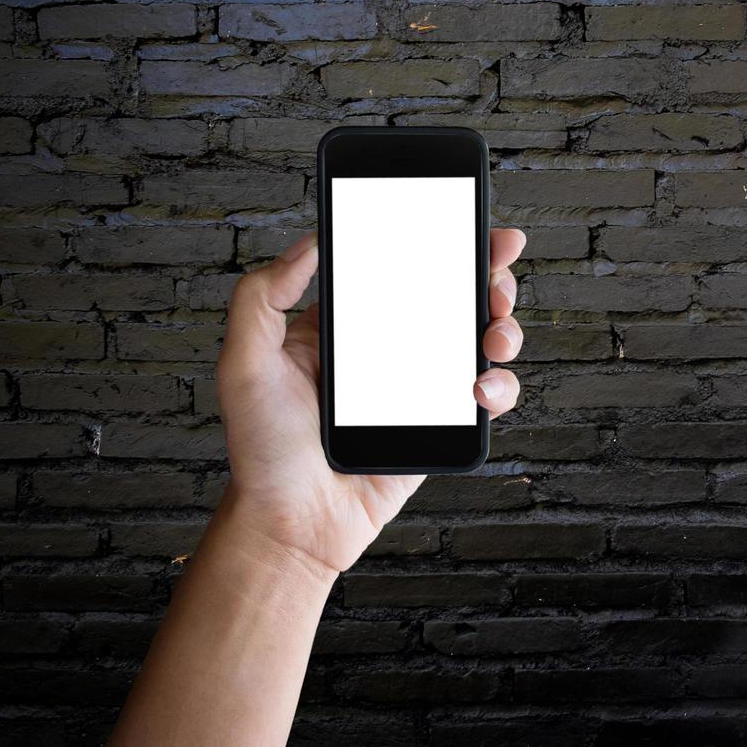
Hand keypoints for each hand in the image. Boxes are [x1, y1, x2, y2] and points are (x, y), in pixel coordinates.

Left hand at [214, 229, 526, 574]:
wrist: (292, 525)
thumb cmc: (262, 449)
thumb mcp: (243, 362)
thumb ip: (262, 296)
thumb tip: (311, 240)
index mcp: (350, 322)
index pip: (402, 266)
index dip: (441, 239)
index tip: (469, 221)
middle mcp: (391, 347)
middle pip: (455, 294)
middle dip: (488, 275)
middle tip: (495, 276)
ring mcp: (422, 384)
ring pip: (481, 339)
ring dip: (503, 326)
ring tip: (495, 335)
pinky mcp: (443, 424)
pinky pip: (488, 395)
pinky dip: (500, 385)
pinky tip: (481, 388)